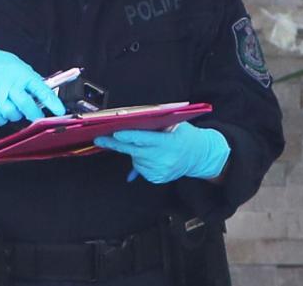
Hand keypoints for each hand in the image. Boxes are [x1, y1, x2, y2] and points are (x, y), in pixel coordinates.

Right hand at [0, 45, 65, 125]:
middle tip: (36, 116)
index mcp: (22, 74)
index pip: (41, 90)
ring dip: (16, 116)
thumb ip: (30, 79)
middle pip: (26, 106)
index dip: (53, 102)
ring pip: (12, 114)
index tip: (60, 111)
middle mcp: (10, 85)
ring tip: (14, 108)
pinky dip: (1, 119)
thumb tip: (44, 91)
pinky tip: (1, 111)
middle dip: (34, 115)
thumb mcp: (18, 66)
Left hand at [93, 123, 229, 183]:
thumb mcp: (176, 125)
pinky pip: (141, 169)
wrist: (201, 156)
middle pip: (134, 152)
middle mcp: (165, 159)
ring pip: (136, 160)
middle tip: (101, 139)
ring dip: (136, 152)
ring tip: (150, 146)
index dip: (129, 136)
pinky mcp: (158, 179)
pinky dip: (141, 161)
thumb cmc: (186, 136)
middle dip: (117, 144)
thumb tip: (135, 123)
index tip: (115, 133)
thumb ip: (157, 124)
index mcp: (169, 143)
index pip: (145, 139)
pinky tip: (151, 156)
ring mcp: (161, 171)